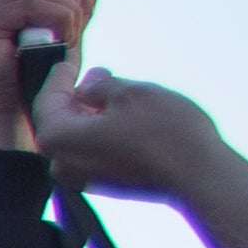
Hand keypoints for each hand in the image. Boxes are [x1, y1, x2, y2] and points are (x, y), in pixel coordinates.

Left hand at [33, 67, 232, 202]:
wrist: (200, 176)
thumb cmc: (165, 133)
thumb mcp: (130, 92)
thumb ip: (101, 85)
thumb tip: (89, 83)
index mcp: (58, 139)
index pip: (48, 100)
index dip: (59, 78)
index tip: (67, 63)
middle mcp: (63, 164)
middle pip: (62, 120)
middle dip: (77, 95)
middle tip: (95, 74)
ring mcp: (83, 179)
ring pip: (81, 136)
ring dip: (94, 113)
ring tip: (115, 92)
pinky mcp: (106, 185)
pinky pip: (95, 151)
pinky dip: (104, 131)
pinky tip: (124, 117)